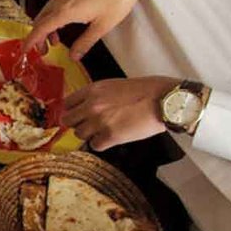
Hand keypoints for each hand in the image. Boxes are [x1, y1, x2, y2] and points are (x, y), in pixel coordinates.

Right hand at [24, 0, 178, 59]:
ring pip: (47, 9)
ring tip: (58, 38)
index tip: (25, 51)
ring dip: (47, 25)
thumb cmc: (116, 1)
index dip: (31, 41)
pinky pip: (55, 1)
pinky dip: (54, 14)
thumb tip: (72, 57)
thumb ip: (84, 43)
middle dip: (39, 36)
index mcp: (65, 11)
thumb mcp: (101, 27)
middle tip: (46, 50)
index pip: (40, 28)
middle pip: (40, 19)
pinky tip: (67, 20)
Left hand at [62, 75, 177, 149]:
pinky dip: (101, 144)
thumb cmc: (146, 90)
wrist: (164, 100)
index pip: (67, 103)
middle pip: (67, 120)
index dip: (72, 110)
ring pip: (79, 134)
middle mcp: (92, 106)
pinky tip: (111, 137)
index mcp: (93, 90)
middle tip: (87, 125)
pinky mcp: (111, 136)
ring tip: (103, 130)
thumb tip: (86, 105)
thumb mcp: (115, 85)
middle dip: (76, 123)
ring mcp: (100, 122)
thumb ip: (98, 95)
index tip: (75, 114)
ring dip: (89, 134)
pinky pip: (95, 145)